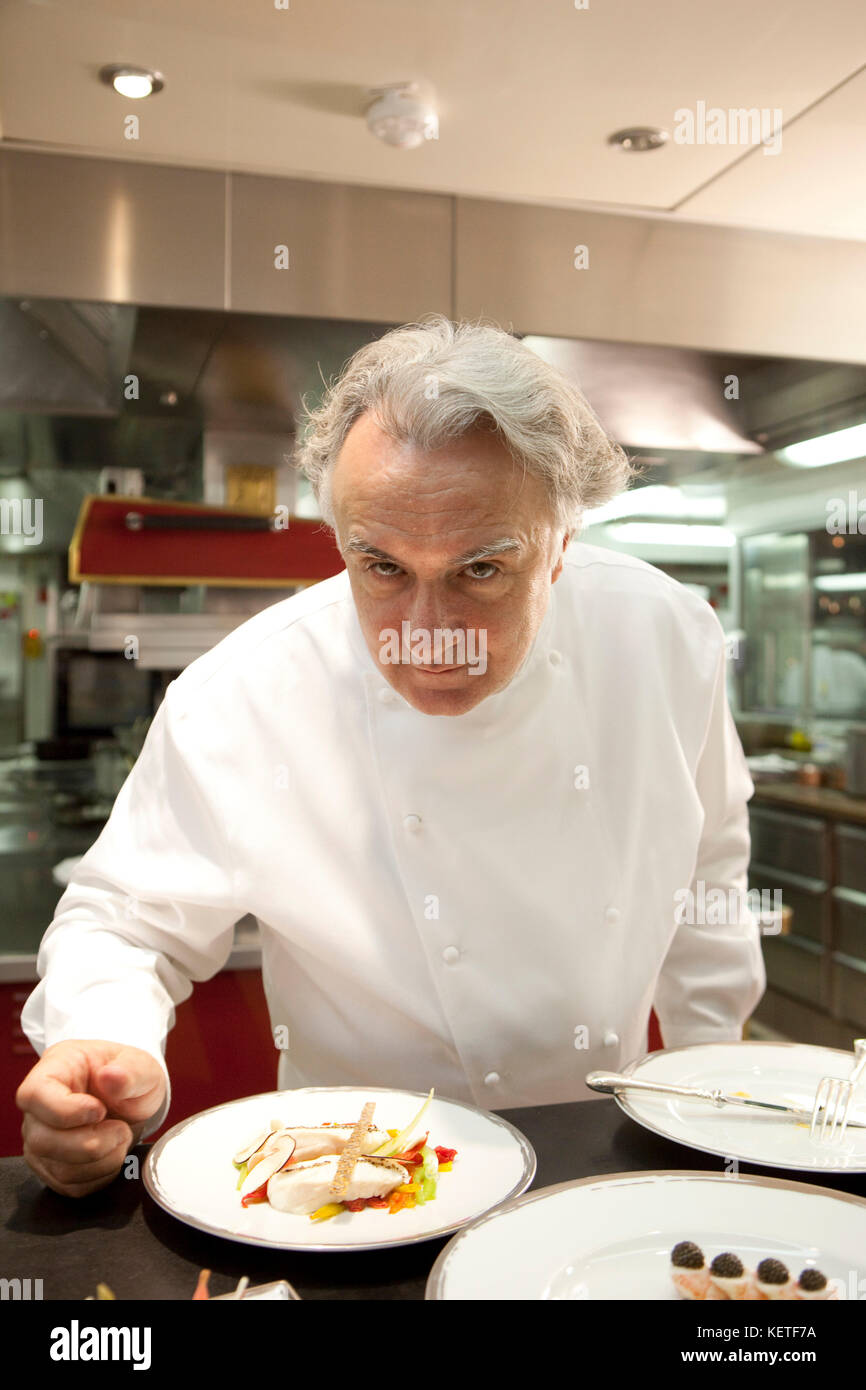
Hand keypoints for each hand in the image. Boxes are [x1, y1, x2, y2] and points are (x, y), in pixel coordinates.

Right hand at [16, 1039, 166, 1196]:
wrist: (129, 1098)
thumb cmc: (127, 1075)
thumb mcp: (141, 1065)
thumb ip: (131, 1070)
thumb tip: (111, 1076)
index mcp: (53, 1072)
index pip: (34, 1096)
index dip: (66, 1110)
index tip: (100, 1110)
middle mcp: (37, 1110)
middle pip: (43, 1140)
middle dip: (93, 1142)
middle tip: (121, 1127)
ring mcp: (40, 1142)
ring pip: (59, 1169)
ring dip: (103, 1160)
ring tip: (121, 1136)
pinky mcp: (52, 1169)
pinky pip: (71, 1186)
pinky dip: (101, 1175)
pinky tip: (113, 1152)